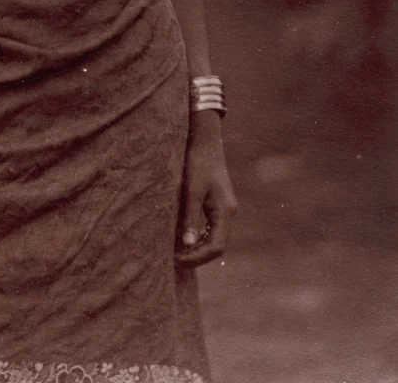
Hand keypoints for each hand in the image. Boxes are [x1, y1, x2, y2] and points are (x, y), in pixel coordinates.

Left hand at [175, 115, 236, 266]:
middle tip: (173, 260)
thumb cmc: (197, 162)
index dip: (197, 258)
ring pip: (214, 238)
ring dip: (197, 248)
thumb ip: (191, 218)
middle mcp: (228, 213)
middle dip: (196, 256)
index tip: (177, 260)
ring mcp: (224, 209)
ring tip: (176, 253)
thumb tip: (188, 245)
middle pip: (216, 246)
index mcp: (225, 211)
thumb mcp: (191, 190)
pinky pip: (210, 229)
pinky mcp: (217, 204)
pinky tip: (183, 239)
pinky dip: (199, 237)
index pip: (216, 247)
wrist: (205, 141)